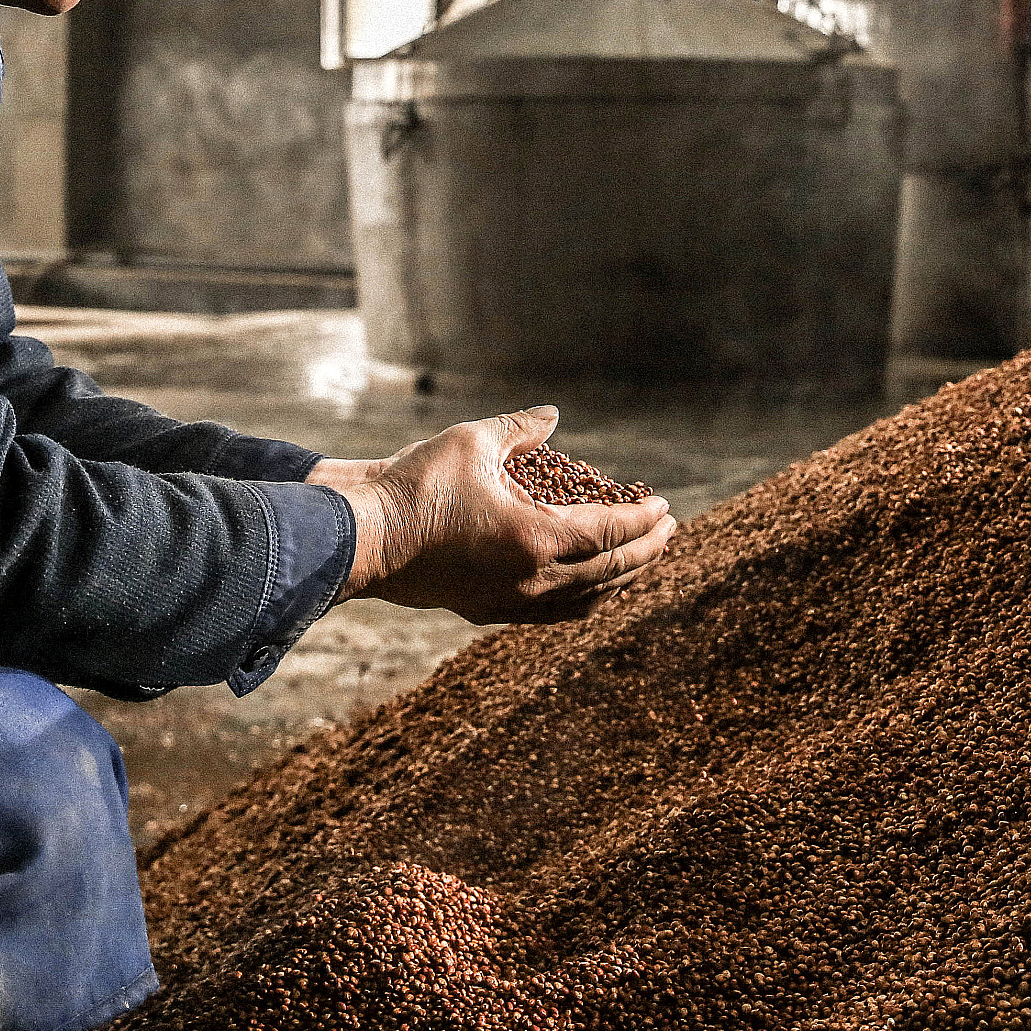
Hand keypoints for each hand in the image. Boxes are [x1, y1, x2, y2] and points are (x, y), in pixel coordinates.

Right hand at [309, 406, 675, 624]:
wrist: (362, 539)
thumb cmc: (416, 486)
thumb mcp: (473, 441)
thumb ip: (520, 428)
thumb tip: (552, 417)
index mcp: (537, 539)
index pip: (611, 532)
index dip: (644, 520)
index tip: (666, 507)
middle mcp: (533, 580)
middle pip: (611, 572)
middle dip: (646, 550)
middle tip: (668, 531)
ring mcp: (512, 603)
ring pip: (586, 600)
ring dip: (620, 578)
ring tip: (637, 558)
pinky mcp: (489, 611)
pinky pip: (555, 613)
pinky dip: (585, 597)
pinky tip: (588, 586)